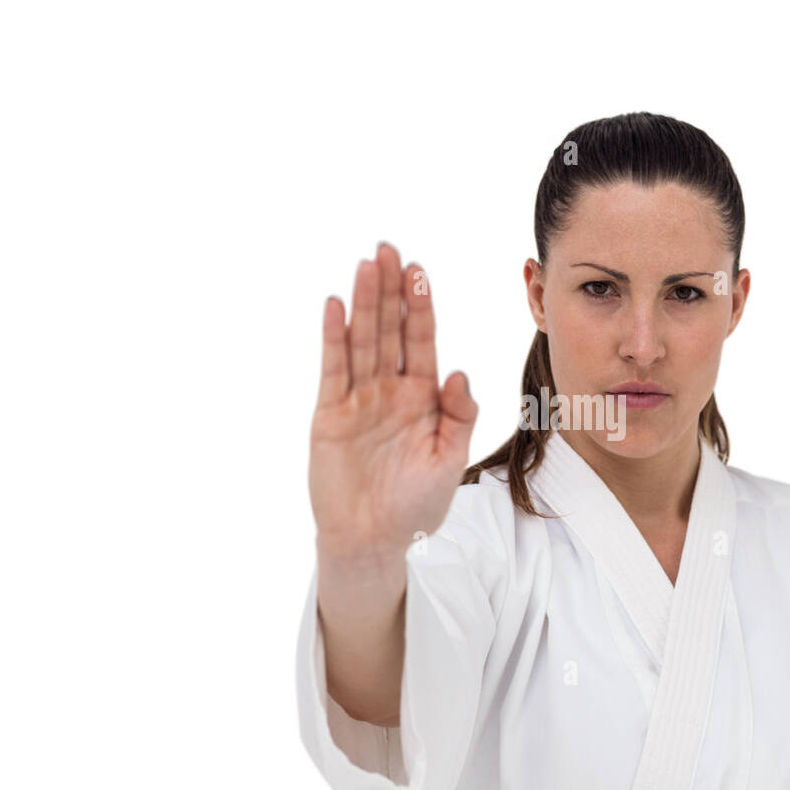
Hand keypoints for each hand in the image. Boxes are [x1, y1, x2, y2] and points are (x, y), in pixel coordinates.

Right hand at [308, 242, 477, 557]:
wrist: (374, 540)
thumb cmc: (416, 505)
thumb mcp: (449, 459)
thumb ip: (459, 415)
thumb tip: (459, 372)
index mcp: (423, 397)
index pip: (422, 341)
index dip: (420, 306)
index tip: (419, 271)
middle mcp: (390, 390)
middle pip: (390, 330)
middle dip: (391, 290)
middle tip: (389, 249)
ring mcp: (359, 399)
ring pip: (363, 341)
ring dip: (364, 303)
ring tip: (367, 264)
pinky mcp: (330, 414)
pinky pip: (334, 369)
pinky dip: (334, 338)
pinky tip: (336, 307)